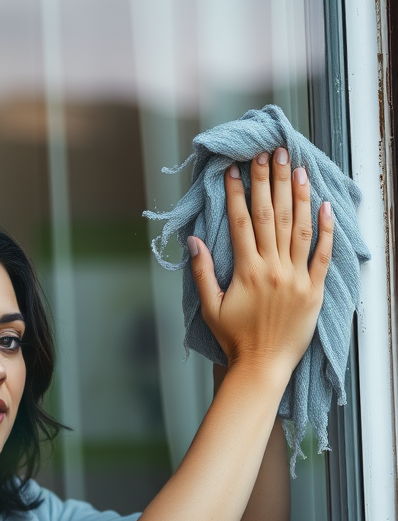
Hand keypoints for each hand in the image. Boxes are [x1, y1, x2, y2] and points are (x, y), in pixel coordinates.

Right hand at [188, 148, 332, 381]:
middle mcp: (273, 269)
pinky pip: (323, 254)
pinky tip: (325, 204)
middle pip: (271, 215)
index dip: (236, 193)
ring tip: (296, 167)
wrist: (262, 367)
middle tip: (268, 153)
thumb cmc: (234, 339)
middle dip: (268, 181)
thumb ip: (202, 272)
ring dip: (297, 194)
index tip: (235, 168)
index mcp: (246, 271)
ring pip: (299, 227)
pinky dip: (326, 228)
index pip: (241, 222)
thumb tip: (193, 241)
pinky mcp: (315, 290)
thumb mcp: (209, 307)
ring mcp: (296, 278)